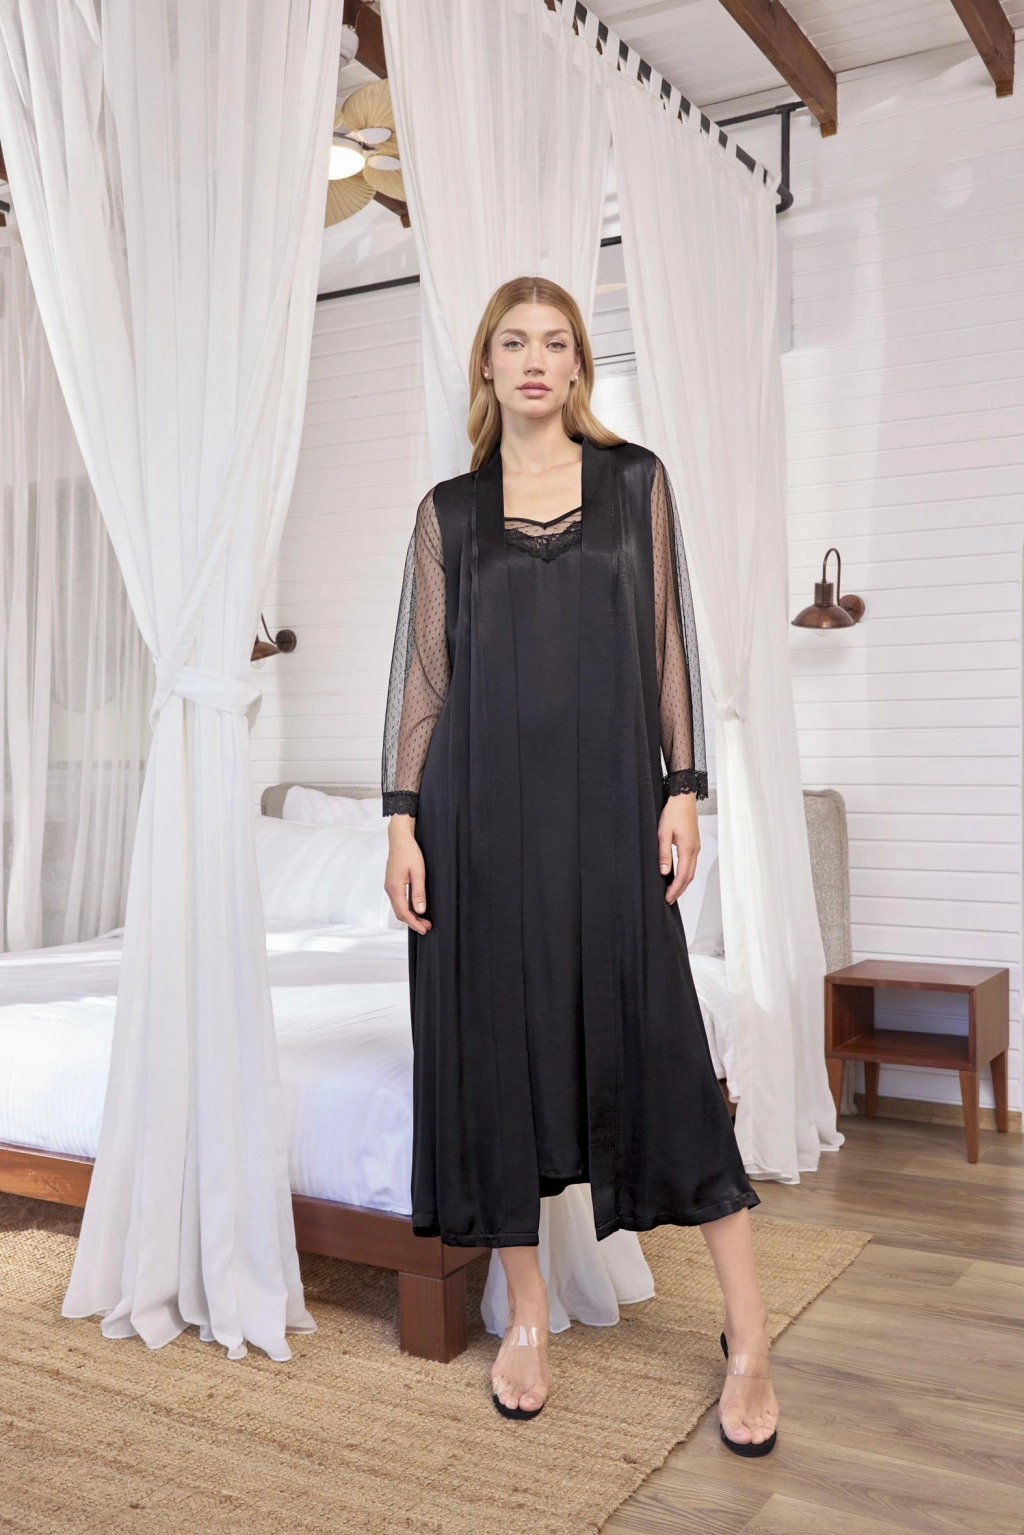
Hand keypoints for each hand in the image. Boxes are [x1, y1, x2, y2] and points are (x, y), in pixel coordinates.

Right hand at [385, 817, 431, 933]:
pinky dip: (406, 907)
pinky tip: (415, 908)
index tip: (425, 929)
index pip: (404, 913)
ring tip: (423, 919)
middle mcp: (389, 889)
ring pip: (398, 907)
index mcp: (395, 888)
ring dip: (409, 915)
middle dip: (413, 922)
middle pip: (399, 913)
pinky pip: (397, 900)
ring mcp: (389, 886)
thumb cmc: (409, 852)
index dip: (415, 923)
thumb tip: (421, 911)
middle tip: (427, 926)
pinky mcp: (391, 882)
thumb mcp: (418, 872)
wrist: (399, 837)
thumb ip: (419, 893)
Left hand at [658, 793, 699, 903]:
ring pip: (692, 870)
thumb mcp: (663, 833)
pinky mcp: (694, 843)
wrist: (683, 798)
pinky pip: (691, 863)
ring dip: (683, 882)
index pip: (683, 875)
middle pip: (690, 876)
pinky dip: (686, 873)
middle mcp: (695, 849)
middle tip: (669, 899)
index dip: (675, 889)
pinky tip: (678, 875)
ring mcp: (696, 846)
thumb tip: (664, 872)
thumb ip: (663, 853)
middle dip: (680, 890)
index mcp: (688, 848)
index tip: (668, 898)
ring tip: (673, 891)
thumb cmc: (673, 812)